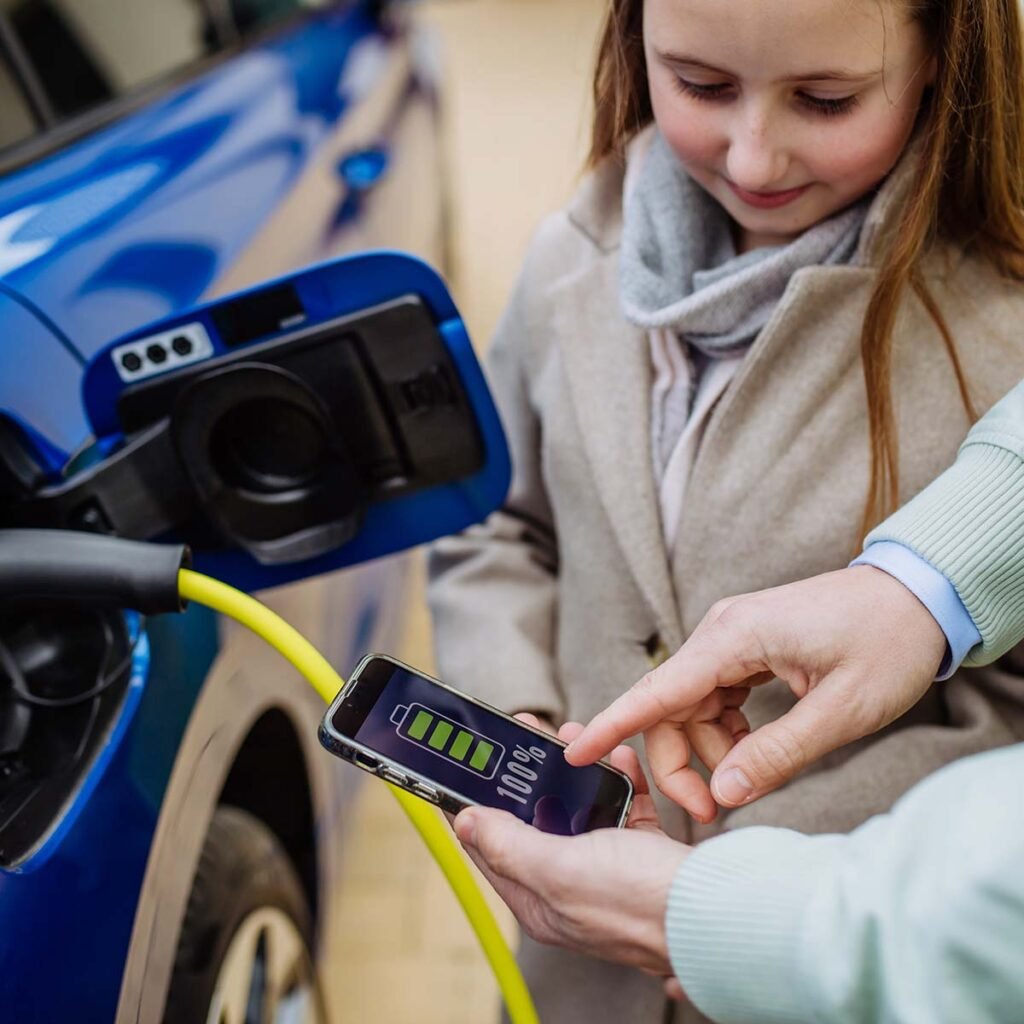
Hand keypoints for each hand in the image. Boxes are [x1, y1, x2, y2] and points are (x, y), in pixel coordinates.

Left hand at [454, 718, 690, 975]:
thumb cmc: (639, 903)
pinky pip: (623, 805)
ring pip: (579, 806)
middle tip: (526, 734)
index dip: (476, 802)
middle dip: (530, 774)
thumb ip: (508, 845)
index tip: (470, 763)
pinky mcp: (642, 851)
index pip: (491, 846)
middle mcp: (570, 883)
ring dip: (576, 769)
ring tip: (574, 734)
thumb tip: (464, 823)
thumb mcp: (559, 870)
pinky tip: (621, 757)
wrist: (717, 911)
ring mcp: (607, 866)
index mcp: (540, 897)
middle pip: (536, 818)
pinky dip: (620, 778)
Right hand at [564, 566, 945, 816]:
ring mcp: (732, 639)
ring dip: (706, 750)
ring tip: (746, 779)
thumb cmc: (887, 642)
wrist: (919, 597)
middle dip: (677, 762)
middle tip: (710, 811)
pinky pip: (713, 697)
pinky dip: (723, 732)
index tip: (576, 755)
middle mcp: (722, 633)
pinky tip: (750, 751)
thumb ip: (776, 754)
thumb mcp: (841, 711)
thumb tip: (722, 791)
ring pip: (689, 706)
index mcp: (735, 637)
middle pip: (668, 706)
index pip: (657, 690)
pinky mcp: (746, 648)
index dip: (612, 725)